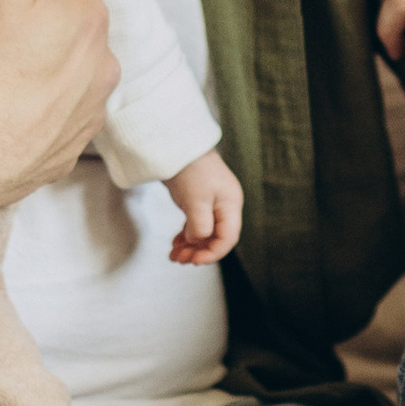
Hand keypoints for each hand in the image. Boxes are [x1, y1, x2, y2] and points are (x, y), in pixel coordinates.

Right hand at [0, 0, 117, 213]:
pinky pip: (56, 111)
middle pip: (67, 19)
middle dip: (36, 16)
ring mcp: (91, 108)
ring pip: (66, 65)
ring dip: (40, 62)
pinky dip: (36, 104)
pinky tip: (4, 105)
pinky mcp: (71, 145)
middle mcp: (105, 61)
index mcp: (90, 14)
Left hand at [166, 149, 242, 264]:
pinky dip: (186, 235)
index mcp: (230, 204)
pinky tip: (176, 243)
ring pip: (205, 232)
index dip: (212, 253)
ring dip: (191, 246)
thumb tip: (198, 241)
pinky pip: (196, 224)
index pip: (228, 238)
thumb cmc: (189, 170)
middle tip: (179, 259)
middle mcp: (224, 204)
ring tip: (174, 255)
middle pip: (216, 237)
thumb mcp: (195, 202)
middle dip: (198, 251)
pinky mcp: (198, 199)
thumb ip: (200, 227)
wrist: (175, 145)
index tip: (193, 261)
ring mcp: (211, 201)